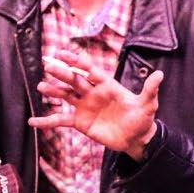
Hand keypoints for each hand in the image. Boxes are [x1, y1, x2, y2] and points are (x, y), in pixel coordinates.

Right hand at [30, 49, 161, 160]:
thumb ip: (150, 90)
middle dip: (62, 73)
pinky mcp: (80, 122)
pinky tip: (33, 121)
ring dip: (53, 92)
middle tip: (48, 66)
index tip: (63, 53)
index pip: (89, 69)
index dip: (77, 61)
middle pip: (74, 80)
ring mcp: (84, 106)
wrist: (137, 138)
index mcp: (106, 84)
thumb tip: (160, 74)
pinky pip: (61, 120)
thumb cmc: (142, 118)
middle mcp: (92, 93)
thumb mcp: (148, 105)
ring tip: (42, 88)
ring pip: (65, 96)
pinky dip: (47, 121)